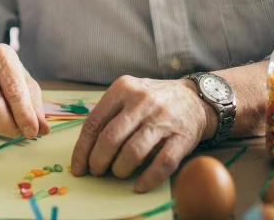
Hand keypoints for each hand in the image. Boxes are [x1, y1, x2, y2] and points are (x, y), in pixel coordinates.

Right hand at [0, 44, 49, 138]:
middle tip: (17, 133)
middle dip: (8, 126)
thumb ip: (34, 106)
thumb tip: (43, 129)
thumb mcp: (24, 83)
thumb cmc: (5, 77)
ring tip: (0, 121)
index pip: (14, 90)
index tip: (32, 131)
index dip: (24, 115)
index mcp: (0, 55)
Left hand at [71, 76, 215, 192]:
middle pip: (110, 139)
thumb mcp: (128, 93)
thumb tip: (86, 148)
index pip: (94, 122)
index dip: (83, 149)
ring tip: (118, 173)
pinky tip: (139, 185)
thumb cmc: (153, 99)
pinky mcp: (181, 137)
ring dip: (120, 170)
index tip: (79, 167)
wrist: (194, 98)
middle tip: (97, 171)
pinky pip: (161, 164)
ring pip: (133, 152)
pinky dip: (147, 179)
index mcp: (123, 88)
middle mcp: (142, 100)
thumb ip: (109, 113)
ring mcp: (163, 118)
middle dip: (98, 161)